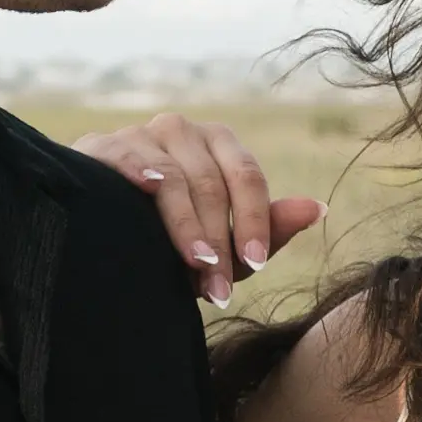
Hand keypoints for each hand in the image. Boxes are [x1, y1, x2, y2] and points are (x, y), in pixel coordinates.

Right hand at [79, 112, 323, 300]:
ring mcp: (142, 134)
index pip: (248, 177)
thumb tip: (319, 209)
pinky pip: (128, 157)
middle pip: (212, 184)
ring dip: (186, 228)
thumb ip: (268, 230)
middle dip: (218, 241)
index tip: (256, 262)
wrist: (103, 239)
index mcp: (220, 146)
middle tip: (219, 291)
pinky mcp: (102, 145)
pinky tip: (145, 190)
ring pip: (174, 178)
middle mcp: (184, 131)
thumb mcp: (224, 246)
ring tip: (195, 267)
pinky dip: (138, 171)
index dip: (254, 221)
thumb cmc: (170, 241)